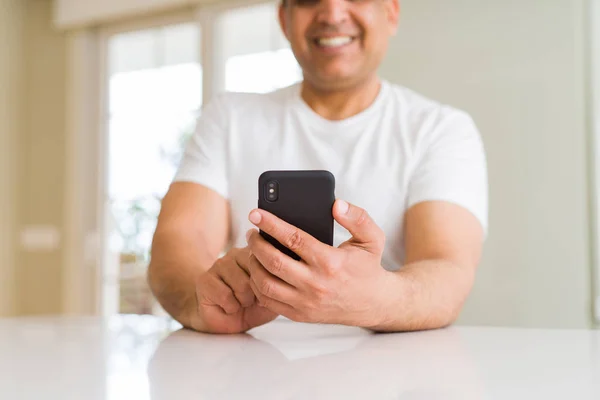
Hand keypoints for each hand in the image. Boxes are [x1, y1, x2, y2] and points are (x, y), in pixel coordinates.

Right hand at [190, 247, 277, 333]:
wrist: (224, 321)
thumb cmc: (250, 308)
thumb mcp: (274, 298)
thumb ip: (282, 286)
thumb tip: (288, 279)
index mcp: (254, 254)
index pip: (269, 261)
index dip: (270, 283)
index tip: (265, 292)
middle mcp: (236, 254)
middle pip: (257, 273)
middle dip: (257, 294)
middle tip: (251, 299)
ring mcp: (219, 264)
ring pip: (242, 285)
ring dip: (243, 301)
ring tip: (240, 302)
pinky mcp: (205, 279)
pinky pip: (226, 294)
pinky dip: (230, 307)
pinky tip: (228, 306)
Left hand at [246, 200, 393, 327]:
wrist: (374, 304)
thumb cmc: (368, 267)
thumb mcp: (372, 238)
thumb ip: (357, 217)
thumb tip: (337, 204)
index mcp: (330, 262)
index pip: (293, 238)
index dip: (271, 224)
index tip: (255, 213)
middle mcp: (315, 283)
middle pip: (273, 261)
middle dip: (256, 243)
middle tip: (251, 232)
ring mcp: (306, 302)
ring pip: (265, 283)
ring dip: (253, 264)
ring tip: (253, 250)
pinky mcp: (300, 314)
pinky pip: (268, 301)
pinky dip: (257, 285)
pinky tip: (258, 271)